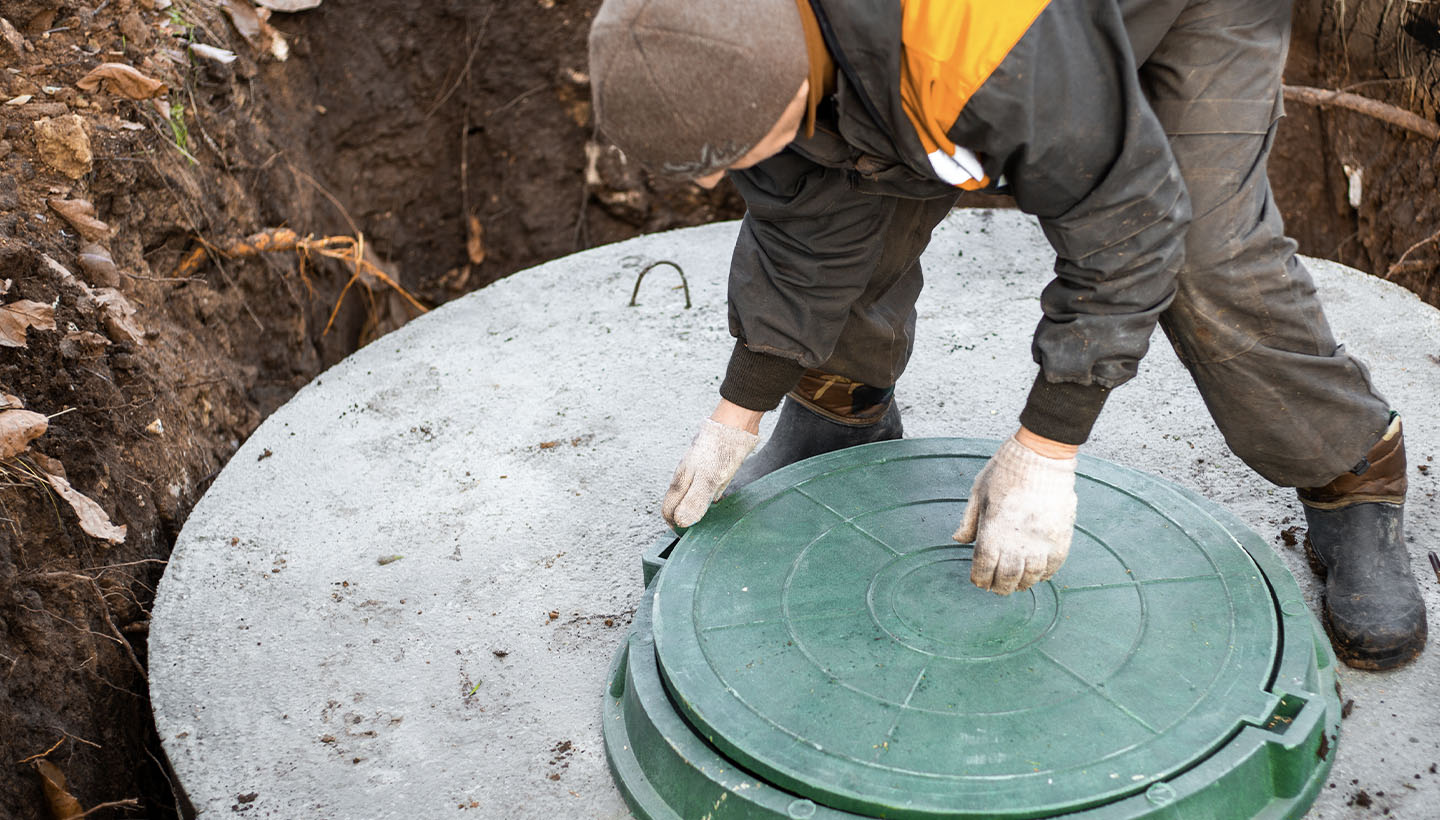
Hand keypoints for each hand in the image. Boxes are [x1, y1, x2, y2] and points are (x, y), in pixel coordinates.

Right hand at [662, 413, 759, 528]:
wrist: (734, 423)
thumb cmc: (721, 450)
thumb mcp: (709, 479)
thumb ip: (695, 501)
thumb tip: (681, 522)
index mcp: (681, 480)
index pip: (668, 509)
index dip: (675, 525)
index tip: (688, 535)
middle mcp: (686, 476)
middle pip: (679, 503)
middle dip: (686, 518)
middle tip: (701, 529)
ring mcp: (697, 470)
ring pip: (691, 495)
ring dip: (698, 508)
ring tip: (710, 516)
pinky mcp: (709, 466)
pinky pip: (704, 487)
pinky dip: (709, 497)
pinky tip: (719, 497)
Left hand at [953, 432, 1076, 594]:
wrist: (1041, 456)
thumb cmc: (1006, 471)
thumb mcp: (978, 492)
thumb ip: (969, 521)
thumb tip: (958, 540)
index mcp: (993, 530)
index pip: (984, 566)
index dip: (980, 578)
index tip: (979, 581)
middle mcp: (1018, 540)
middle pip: (1008, 577)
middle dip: (1000, 586)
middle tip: (997, 589)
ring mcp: (1041, 540)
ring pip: (1031, 575)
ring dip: (1022, 584)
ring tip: (1017, 585)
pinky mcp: (1060, 536)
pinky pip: (1053, 565)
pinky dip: (1044, 574)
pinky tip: (1037, 574)